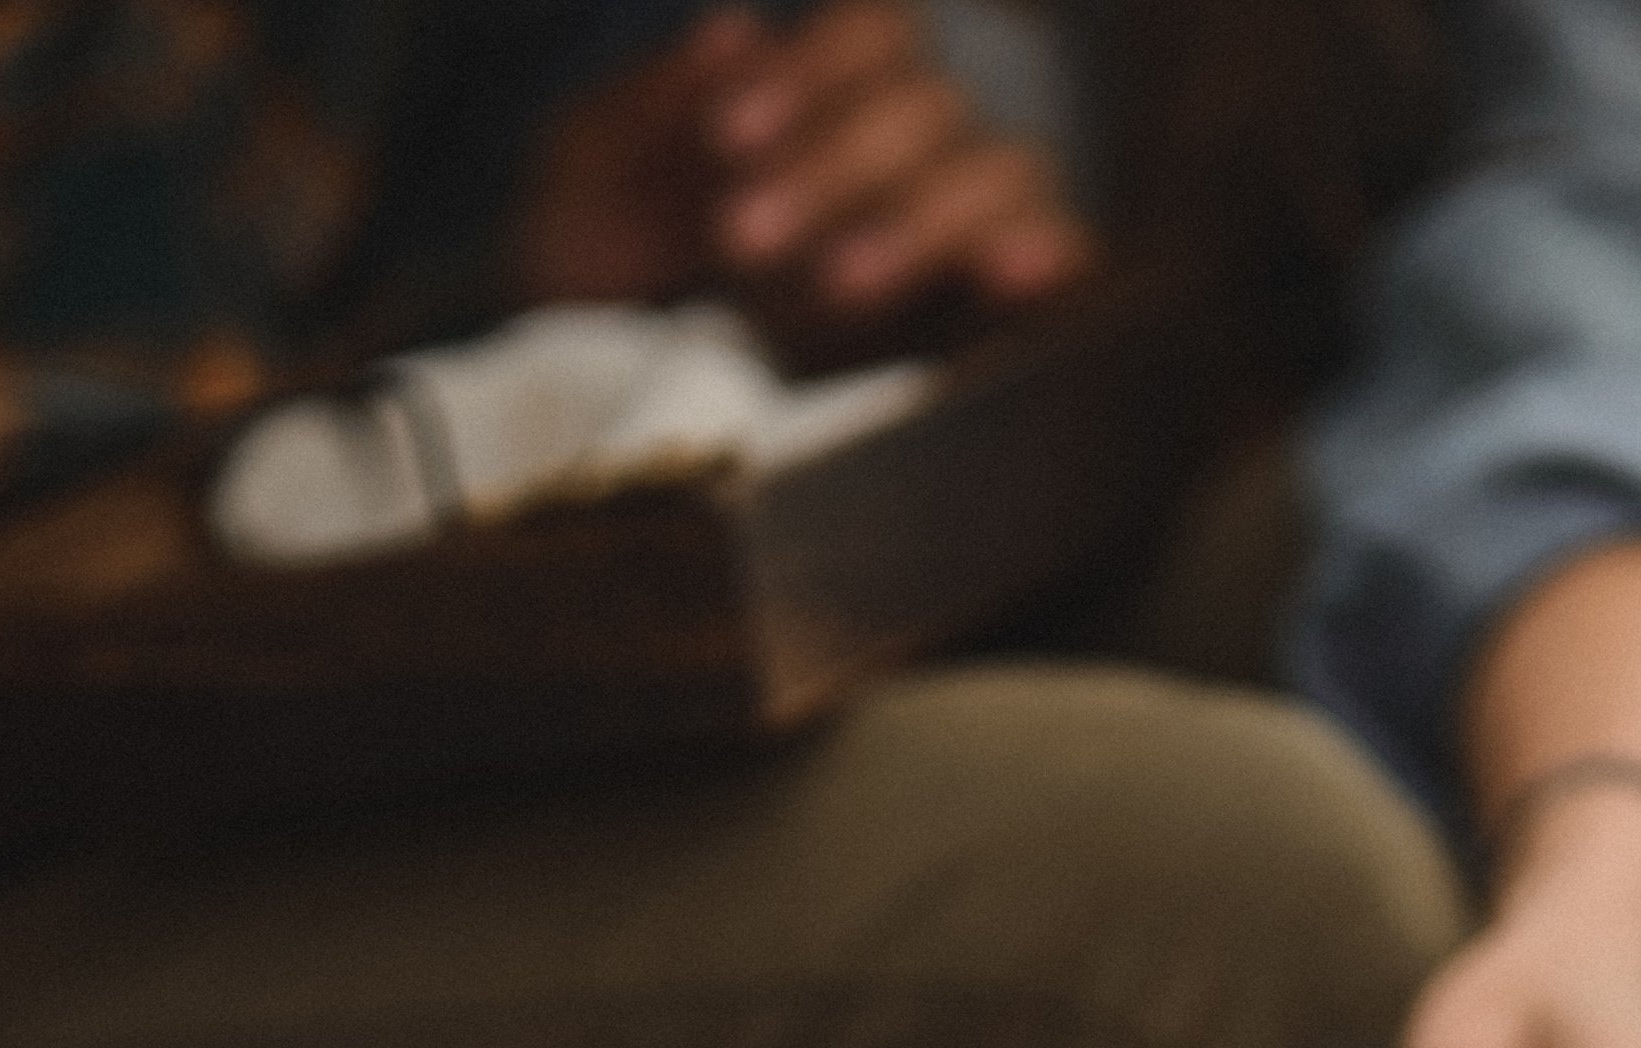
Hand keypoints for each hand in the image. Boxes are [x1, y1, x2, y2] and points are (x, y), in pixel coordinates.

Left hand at [514, 2, 1096, 348]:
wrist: (578, 416)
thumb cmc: (587, 285)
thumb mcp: (581, 182)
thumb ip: (646, 106)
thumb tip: (741, 33)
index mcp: (817, 100)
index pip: (876, 37)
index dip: (819, 73)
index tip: (731, 144)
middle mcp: (897, 159)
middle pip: (933, 108)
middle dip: (842, 166)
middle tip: (741, 241)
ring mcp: (952, 241)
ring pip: (1000, 176)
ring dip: (922, 222)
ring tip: (837, 286)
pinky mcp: (985, 328)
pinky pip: (1062, 263)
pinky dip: (1047, 257)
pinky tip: (1013, 276)